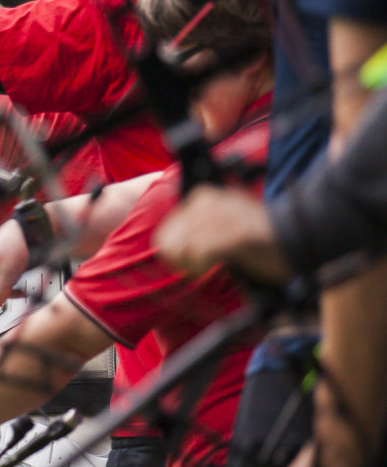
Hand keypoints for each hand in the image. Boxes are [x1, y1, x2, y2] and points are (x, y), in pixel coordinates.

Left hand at [153, 185, 289, 283]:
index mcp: (204, 197)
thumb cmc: (261, 237)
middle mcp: (208, 202)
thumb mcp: (223, 223)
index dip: (174, 252)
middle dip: (180, 260)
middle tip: (200, 269)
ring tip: (211, 268)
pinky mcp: (233, 233)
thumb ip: (198, 228)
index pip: (166, 232)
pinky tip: (218, 266)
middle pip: (167, 240)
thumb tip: (171, 246)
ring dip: (192, 265)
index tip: (191, 262)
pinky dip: (204, 266)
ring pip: (180, 247)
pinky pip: (199, 253)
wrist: (300, 236)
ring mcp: (220, 216)